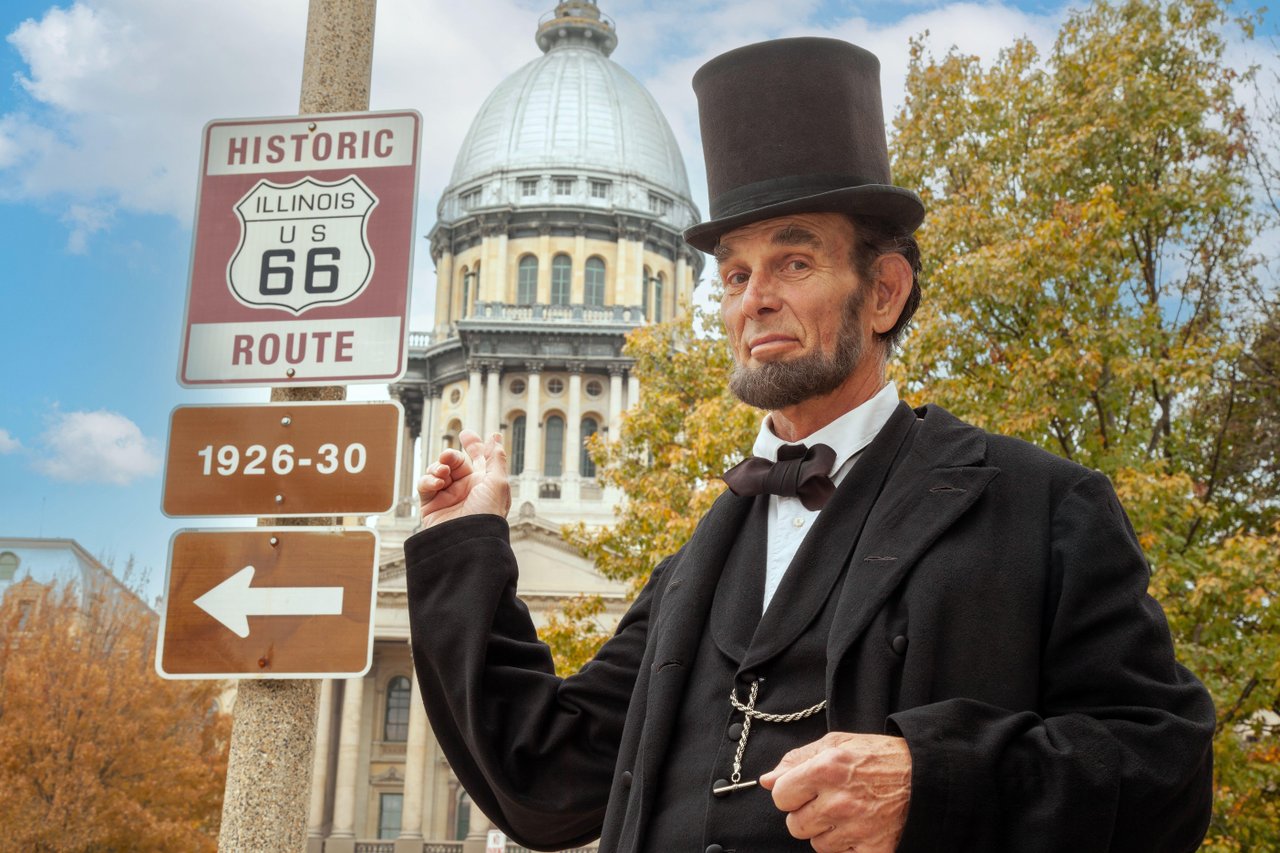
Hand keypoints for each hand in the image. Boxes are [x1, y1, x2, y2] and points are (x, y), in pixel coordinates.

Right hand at [417, 430, 510, 527]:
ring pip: (437, 470)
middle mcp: (466, 489)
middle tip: (448, 456)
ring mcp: (448, 496)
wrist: (467, 543)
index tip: (465, 433)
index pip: (478, 458)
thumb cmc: (488, 514)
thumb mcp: (498, 483)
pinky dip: (428, 480)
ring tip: (442, 473)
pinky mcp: (431, 505)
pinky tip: (437, 484)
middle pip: (455, 462)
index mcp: (484, 483)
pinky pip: (425, 484)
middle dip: (450, 455)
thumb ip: (496, 458)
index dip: (473, 445)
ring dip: (438, 467)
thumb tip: (495, 437)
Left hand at [759, 732, 911, 852]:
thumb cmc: (880, 758)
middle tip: (829, 801)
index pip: (780, 796)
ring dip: (827, 831)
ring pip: (816, 844)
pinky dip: (847, 845)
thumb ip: (798, 760)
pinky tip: (860, 827)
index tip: (804, 790)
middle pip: (795, 825)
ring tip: (848, 813)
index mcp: (826, 768)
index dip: (790, 793)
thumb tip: (768, 780)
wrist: (926, 777)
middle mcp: (839, 800)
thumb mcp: (837, 743)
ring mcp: (856, 828)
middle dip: (807, 814)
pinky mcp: (873, 849)